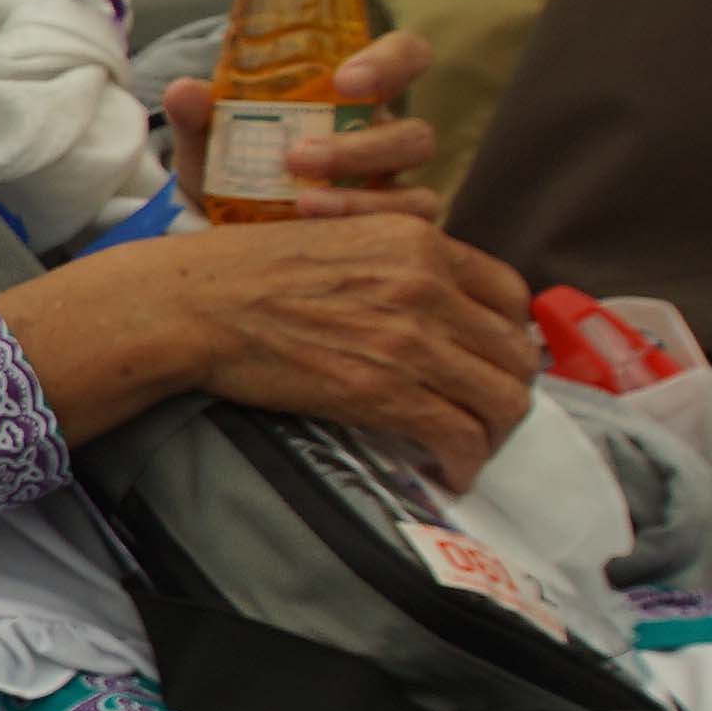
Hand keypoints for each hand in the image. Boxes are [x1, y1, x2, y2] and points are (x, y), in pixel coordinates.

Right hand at [0, 212, 536, 483]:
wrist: (196, 303)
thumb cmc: (246, 271)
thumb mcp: (339, 238)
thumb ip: (395, 264)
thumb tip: (427, 309)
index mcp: (419, 241)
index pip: (511, 295)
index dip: (509, 338)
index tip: (489, 362)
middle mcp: (428, 285)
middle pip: (515, 353)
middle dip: (506, 392)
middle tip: (481, 415)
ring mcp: (410, 340)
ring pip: (501, 399)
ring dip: (493, 433)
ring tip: (469, 448)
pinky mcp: (385, 391)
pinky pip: (459, 435)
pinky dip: (465, 462)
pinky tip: (449, 472)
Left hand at [160, 32, 445, 215]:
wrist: (220, 232)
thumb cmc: (232, 168)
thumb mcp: (210, 141)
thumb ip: (198, 115)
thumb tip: (184, 91)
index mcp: (358, 98)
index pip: (407, 57)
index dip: (392, 62)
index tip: (345, 80)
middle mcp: (386, 142)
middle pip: (415, 136)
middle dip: (361, 147)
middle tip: (299, 156)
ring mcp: (393, 194)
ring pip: (414, 195)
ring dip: (361, 200)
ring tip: (302, 204)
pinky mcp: (389, 240)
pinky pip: (401, 240)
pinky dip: (361, 235)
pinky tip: (314, 235)